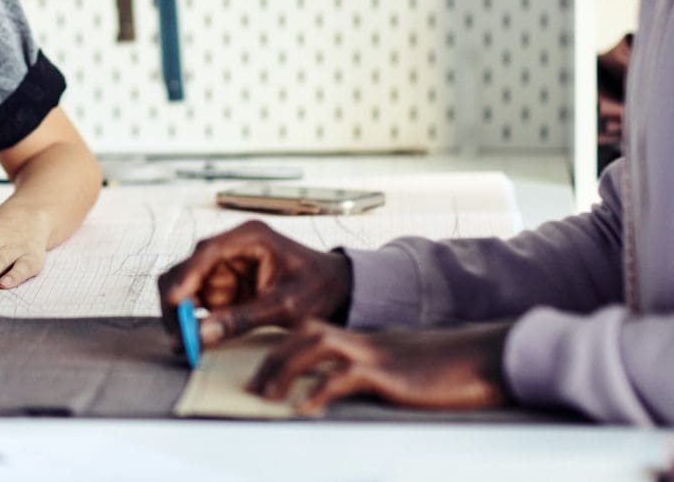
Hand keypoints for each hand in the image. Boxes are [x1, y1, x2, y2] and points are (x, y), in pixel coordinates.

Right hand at [157, 221, 350, 343]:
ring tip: (183, 343)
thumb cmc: (318, 289)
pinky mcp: (223, 285)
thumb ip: (243, 319)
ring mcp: (225, 266)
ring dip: (180, 313)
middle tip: (177, 334)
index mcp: (249, 237)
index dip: (186, 276)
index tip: (174, 302)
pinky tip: (191, 340)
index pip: (206, 251)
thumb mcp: (285, 307)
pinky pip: (195, 301)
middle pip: (187, 267)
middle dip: (176, 300)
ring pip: (184, 285)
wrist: (337, 289)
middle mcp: (231, 247)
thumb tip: (201, 334)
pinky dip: (190, 320)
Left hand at [248, 319, 512, 414]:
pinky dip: (319, 392)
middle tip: (252, 386)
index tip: (263, 370)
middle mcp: (366, 341)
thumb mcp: (409, 369)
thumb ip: (380, 373)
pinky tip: (304, 410)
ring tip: (265, 396)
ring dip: (284, 368)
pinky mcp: (390, 374)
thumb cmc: (454, 370)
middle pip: (305, 333)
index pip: (314, 332)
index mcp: (368, 340)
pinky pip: (344, 377)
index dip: (285, 347)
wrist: (491, 358)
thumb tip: (353, 390)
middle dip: (273, 357)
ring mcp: (377, 354)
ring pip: (316, 346)